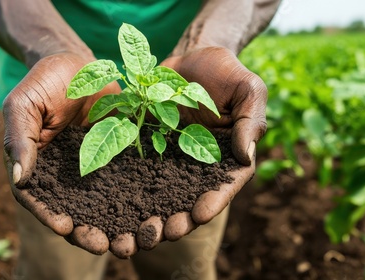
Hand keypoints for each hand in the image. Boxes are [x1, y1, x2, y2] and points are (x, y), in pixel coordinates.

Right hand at [3, 53, 122, 254]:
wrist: (80, 63)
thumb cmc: (44, 81)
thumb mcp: (24, 104)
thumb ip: (20, 137)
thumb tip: (19, 176)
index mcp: (38, 167)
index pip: (38, 199)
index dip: (48, 215)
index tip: (63, 227)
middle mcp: (65, 175)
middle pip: (74, 211)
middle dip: (87, 232)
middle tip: (104, 246)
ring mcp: (93, 167)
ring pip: (103, 204)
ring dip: (116, 225)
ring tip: (130, 241)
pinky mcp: (118, 156)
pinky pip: (128, 181)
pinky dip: (138, 199)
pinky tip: (151, 212)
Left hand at [134, 47, 266, 244]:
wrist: (188, 58)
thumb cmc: (225, 72)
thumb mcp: (247, 89)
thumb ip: (250, 120)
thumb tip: (246, 155)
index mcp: (227, 156)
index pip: (224, 185)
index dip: (213, 202)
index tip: (200, 215)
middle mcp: (198, 164)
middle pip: (189, 199)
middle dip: (178, 219)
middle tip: (163, 233)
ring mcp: (170, 158)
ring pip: (160, 193)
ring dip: (150, 214)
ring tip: (138, 232)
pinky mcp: (146, 147)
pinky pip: (135, 170)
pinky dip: (127, 189)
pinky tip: (114, 205)